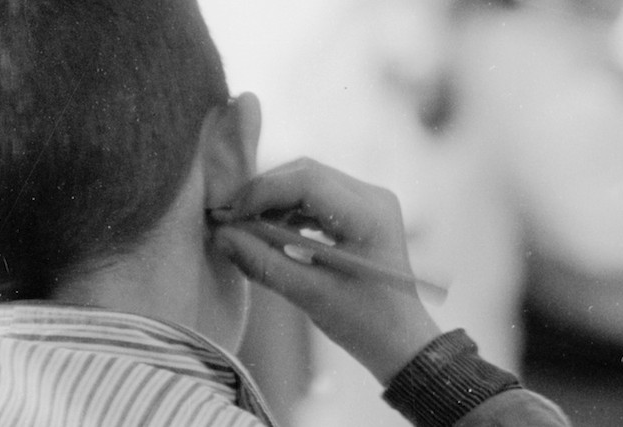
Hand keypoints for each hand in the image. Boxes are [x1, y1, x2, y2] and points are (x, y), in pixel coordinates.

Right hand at [210, 157, 441, 384]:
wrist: (400, 339)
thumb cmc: (364, 322)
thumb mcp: (309, 294)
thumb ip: (263, 262)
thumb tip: (221, 235)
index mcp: (368, 214)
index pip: (306, 180)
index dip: (262, 192)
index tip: (231, 217)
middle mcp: (373, 197)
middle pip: (307, 173)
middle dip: (265, 193)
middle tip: (233, 221)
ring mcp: (370, 201)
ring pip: (310, 182)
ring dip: (276, 201)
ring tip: (250, 230)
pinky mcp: (363, 211)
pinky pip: (319, 197)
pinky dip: (292, 210)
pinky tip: (274, 232)